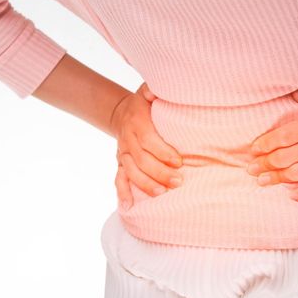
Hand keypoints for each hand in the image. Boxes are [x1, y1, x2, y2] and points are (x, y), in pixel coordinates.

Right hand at [111, 82, 183, 209]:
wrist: (121, 113)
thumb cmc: (143, 104)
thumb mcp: (147, 92)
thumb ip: (153, 91)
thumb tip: (156, 90)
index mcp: (137, 123)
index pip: (149, 140)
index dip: (163, 152)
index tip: (179, 162)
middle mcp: (128, 141)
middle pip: (142, 160)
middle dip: (160, 172)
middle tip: (178, 182)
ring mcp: (122, 155)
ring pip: (132, 173)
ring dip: (146, 184)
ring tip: (162, 193)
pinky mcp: (120, 164)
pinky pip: (118, 180)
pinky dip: (122, 194)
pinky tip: (128, 207)